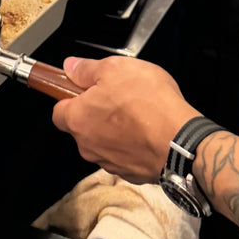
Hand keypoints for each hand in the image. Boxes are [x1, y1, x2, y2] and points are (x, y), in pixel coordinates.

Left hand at [51, 56, 198, 183]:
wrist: (180, 141)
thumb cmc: (149, 105)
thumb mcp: (116, 68)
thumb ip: (88, 68)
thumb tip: (71, 66)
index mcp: (78, 119)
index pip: (58, 111)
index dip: (69, 97)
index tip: (81, 88)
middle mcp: (88, 146)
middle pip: (82, 126)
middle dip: (96, 111)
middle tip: (117, 94)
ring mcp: (109, 162)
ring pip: (104, 140)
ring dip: (115, 127)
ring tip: (138, 111)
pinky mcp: (130, 172)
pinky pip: (124, 153)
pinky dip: (131, 143)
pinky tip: (147, 129)